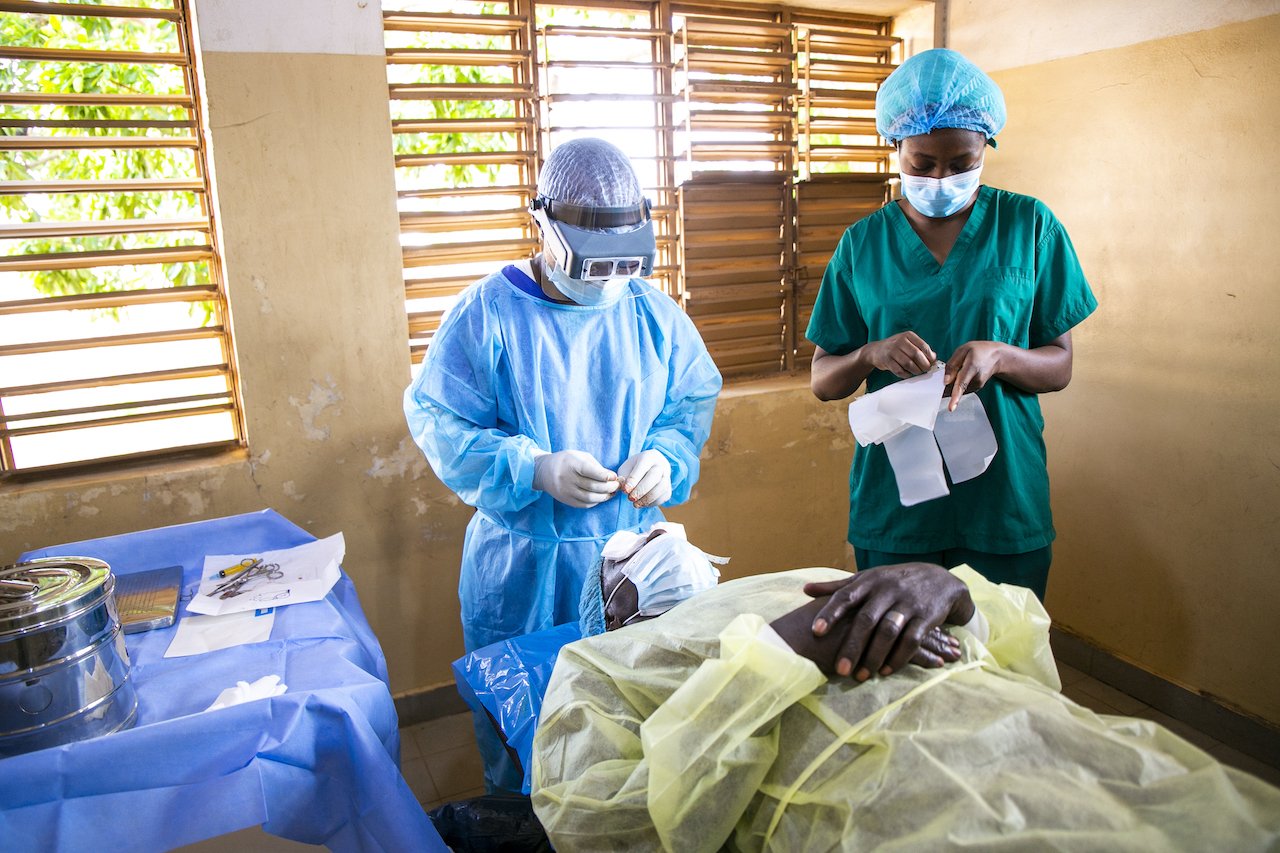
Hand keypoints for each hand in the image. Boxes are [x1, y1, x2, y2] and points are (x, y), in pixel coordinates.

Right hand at [532, 450, 618, 507]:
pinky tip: (602, 497)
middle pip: (592, 486)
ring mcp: (566, 491)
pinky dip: (596, 502)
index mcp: (571, 464)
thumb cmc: (566, 461)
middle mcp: (567, 479)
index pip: (590, 471)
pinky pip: (584, 504)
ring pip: (589, 498)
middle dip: (609, 487)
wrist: (544, 471)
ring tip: (612, 493)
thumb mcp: (579, 456)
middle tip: (617, 485)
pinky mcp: (566, 500)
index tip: (614, 476)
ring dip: (604, 497)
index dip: (605, 475)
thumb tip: (612, 478)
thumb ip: (595, 466)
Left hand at [616, 450, 671, 507]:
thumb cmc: (634, 469)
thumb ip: (624, 478)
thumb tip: (625, 489)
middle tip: (630, 498)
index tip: (625, 490)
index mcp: (648, 456)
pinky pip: (664, 496)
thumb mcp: (626, 469)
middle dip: (641, 490)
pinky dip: (653, 502)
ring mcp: (667, 475)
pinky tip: (643, 504)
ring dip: (648, 498)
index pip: (642, 467)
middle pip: (654, 476)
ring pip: (662, 487)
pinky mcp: (669, 487)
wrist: (648, 468)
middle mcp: (661, 464)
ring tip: (636, 504)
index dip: (634, 480)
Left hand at [801, 562, 974, 680]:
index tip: (815, 632)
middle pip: (866, 619)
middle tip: (839, 670)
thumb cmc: (894, 582)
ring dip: (874, 656)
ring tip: (860, 676)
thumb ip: (838, 587)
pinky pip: (911, 640)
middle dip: (852, 645)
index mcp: (869, 581)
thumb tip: (805, 589)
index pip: (846, 596)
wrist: (940, 579)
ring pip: (888, 632)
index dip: (830, 613)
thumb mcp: (868, 579)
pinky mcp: (926, 617)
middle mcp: (887, 590)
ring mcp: (908, 603)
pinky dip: (898, 657)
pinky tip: (886, 672)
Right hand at [864, 332, 935, 378]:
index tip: (932, 362)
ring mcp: (892, 351)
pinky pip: (900, 370)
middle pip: (916, 355)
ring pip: (908, 363)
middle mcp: (900, 341)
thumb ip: (920, 348)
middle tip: (926, 369)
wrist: (875, 351)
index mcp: (908, 335)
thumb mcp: (908, 343)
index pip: (923, 346)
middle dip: (924, 365)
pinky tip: (908, 374)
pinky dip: (906, 374)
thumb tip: (934, 358)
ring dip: (916, 370)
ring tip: (918, 372)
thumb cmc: (895, 348)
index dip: (930, 356)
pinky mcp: (887, 361)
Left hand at [943, 341, 1006, 410]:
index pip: (962, 384)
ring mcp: (976, 385)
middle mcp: (976, 380)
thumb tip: (945, 381)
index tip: (952, 407)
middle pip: (956, 388)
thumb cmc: (979, 351)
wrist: (996, 356)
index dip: (956, 396)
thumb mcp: (963, 350)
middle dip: (945, 386)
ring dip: (951, 384)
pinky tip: (959, 375)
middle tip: (943, 376)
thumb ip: (952, 365)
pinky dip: (955, 385)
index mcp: (972, 367)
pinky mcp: (975, 388)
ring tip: (958, 369)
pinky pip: (961, 389)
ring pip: (957, 390)